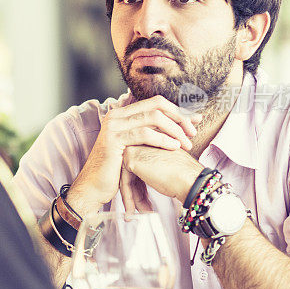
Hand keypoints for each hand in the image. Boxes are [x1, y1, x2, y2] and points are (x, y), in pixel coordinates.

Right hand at [66, 96, 199, 215]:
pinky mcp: (114, 139)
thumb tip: (180, 123)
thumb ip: (153, 133)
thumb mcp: (137, 147)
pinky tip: (173, 147)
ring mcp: (114, 125)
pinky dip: (162, 139)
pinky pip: (144, 134)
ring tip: (186, 144)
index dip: (178, 110)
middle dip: (179, 117)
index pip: (156, 102)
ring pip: (153, 117)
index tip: (195, 121)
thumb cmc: (118, 169)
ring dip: (174, 130)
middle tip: (193, 133)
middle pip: (157, 105)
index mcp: (123, 113)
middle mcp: (117, 115)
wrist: (94, 186)